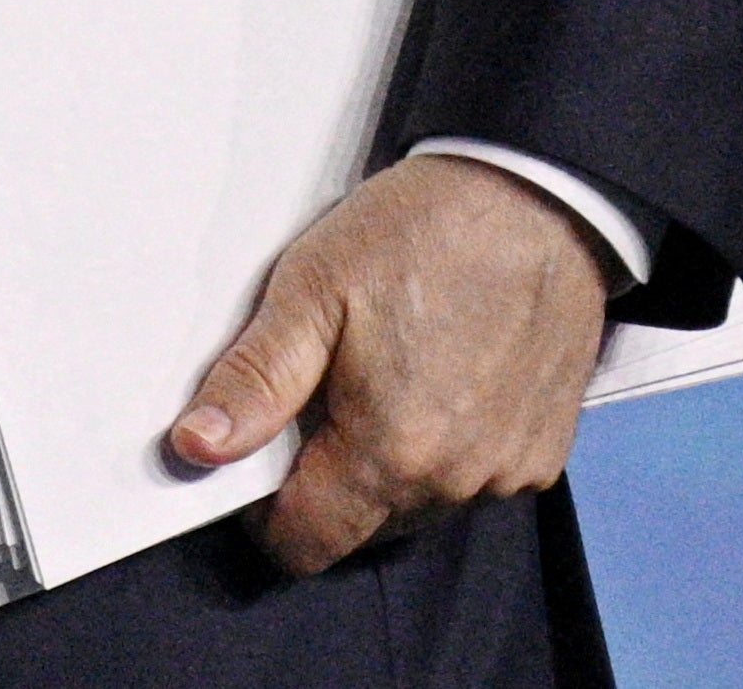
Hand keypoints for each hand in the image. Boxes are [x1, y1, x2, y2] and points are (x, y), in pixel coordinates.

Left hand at [167, 152, 614, 573]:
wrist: (535, 198)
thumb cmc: (426, 233)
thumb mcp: (312, 289)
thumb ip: (255, 381)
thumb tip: (199, 446)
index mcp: (390, 451)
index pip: (306, 543)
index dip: (266, 513)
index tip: (260, 459)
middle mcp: (457, 480)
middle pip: (362, 529)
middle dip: (327, 481)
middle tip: (326, 390)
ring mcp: (508, 472)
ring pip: (418, 506)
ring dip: (389, 465)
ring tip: (386, 374)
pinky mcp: (543, 453)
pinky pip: (473, 481)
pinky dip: (446, 449)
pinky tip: (440, 380)